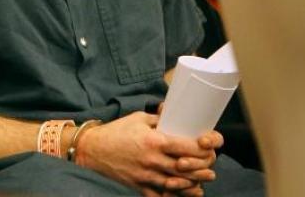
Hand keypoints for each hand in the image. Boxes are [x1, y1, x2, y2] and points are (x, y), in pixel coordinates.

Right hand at [75, 112, 217, 195]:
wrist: (93, 149)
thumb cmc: (116, 131)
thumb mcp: (138, 118)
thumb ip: (159, 119)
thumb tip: (174, 116)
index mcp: (154, 141)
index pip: (188, 147)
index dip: (204, 148)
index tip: (209, 145)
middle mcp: (153, 160)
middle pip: (188, 168)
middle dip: (204, 166)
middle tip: (211, 162)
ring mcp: (147, 176)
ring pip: (179, 184)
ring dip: (195, 182)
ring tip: (204, 178)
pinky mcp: (140, 187)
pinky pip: (163, 196)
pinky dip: (176, 195)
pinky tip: (185, 191)